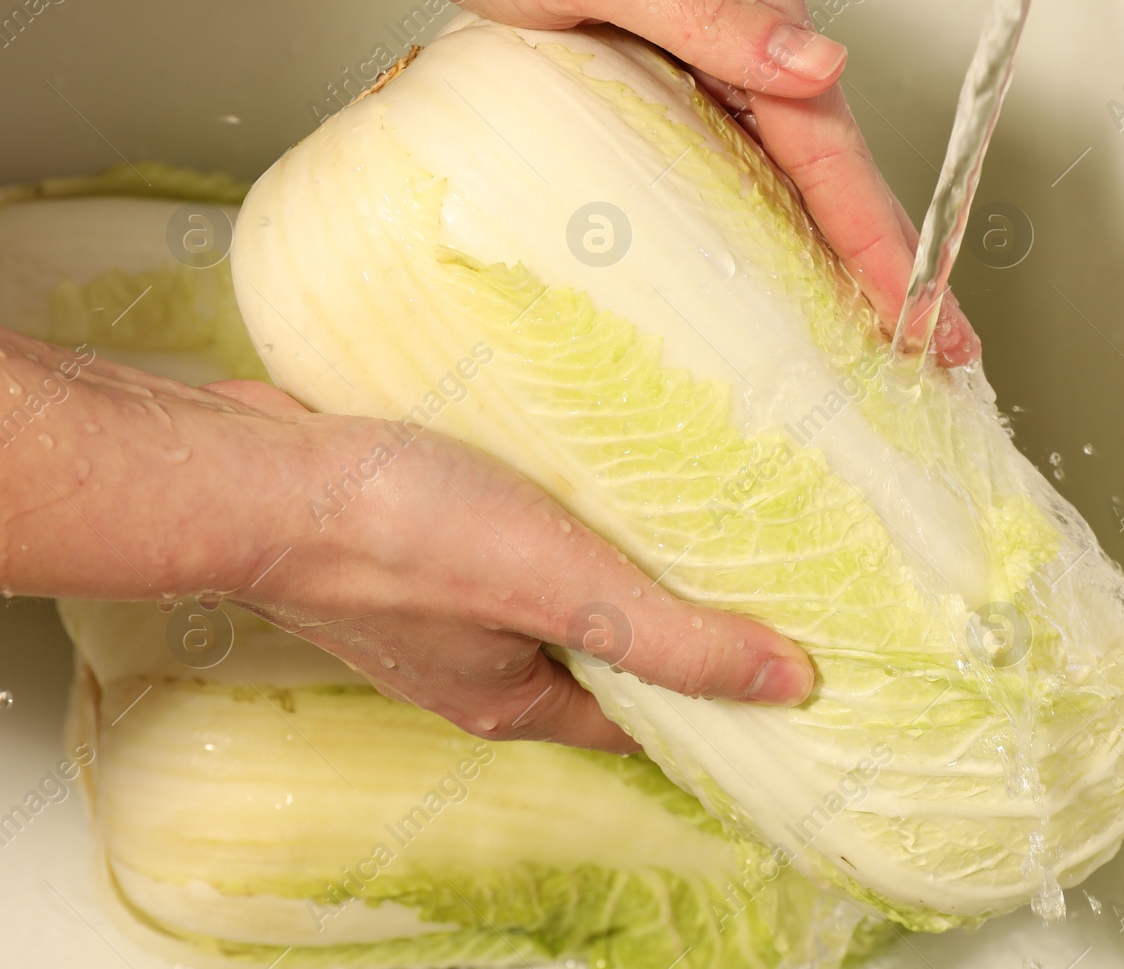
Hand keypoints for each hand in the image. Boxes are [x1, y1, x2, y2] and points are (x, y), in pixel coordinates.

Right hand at [0, 332, 812, 752]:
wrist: (258, 477)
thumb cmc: (404, 538)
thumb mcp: (568, 591)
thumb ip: (675, 640)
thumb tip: (789, 683)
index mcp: (517, 700)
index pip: (640, 724)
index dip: (707, 702)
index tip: (769, 668)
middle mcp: (475, 668)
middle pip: (594, 662)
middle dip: (662, 631)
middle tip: (737, 579)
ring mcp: (434, 607)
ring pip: (543, 602)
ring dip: (601, 571)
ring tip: (669, 519)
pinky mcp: (406, 544)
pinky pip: (498, 548)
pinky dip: (545, 525)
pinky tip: (572, 475)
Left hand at [350, 0, 979, 365]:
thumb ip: (710, 13)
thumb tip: (821, 67)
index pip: (827, 135)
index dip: (874, 232)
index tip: (914, 307)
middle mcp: (745, 15)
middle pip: (835, 154)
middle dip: (889, 253)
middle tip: (940, 340)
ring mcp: (714, 40)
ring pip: (802, 160)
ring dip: (850, 241)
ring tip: (892, 317)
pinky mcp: (676, 62)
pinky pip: (752, 153)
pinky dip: (789, 213)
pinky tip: (800, 256)